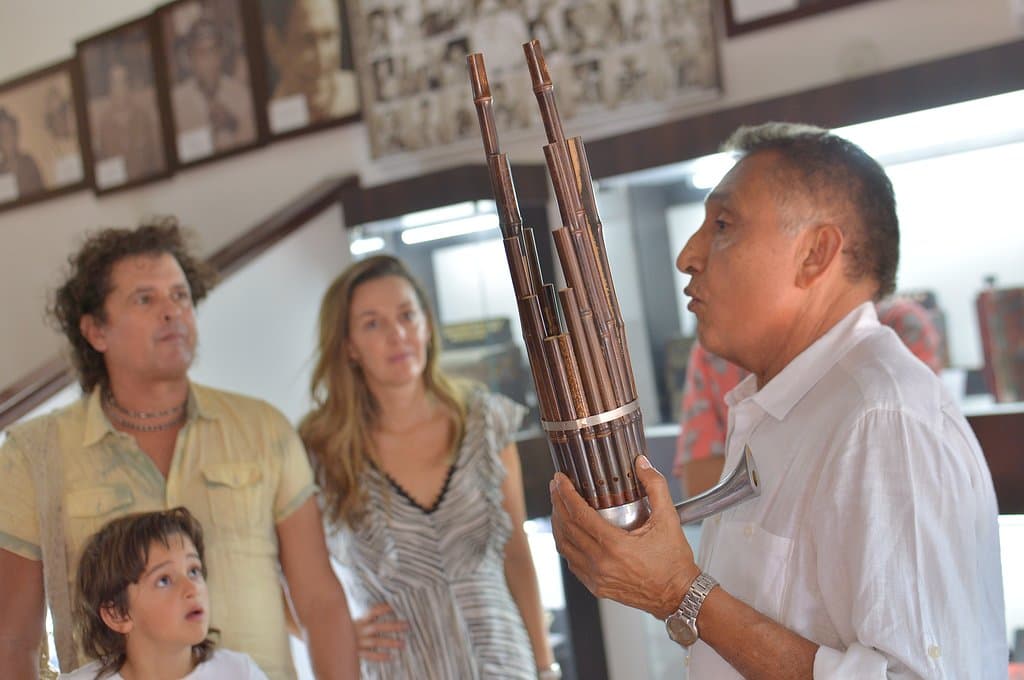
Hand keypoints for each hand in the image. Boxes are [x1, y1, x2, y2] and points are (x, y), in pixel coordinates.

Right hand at [355, 603, 408, 660]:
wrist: (334, 642)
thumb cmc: (350, 631)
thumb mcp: (358, 622)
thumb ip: (369, 618)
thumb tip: (387, 608)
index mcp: (361, 621)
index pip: (373, 612)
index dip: (384, 608)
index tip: (396, 606)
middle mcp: (360, 630)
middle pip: (377, 627)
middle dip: (393, 626)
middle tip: (407, 626)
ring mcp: (359, 642)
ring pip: (375, 642)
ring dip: (390, 642)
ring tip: (403, 644)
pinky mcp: (357, 653)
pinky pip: (369, 655)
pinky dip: (380, 656)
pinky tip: (391, 657)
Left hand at [550, 455, 699, 618]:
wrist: (679, 595)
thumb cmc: (674, 562)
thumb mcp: (668, 519)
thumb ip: (655, 487)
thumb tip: (641, 464)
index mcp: (614, 546)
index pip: (578, 514)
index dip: (565, 494)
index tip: (559, 480)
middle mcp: (601, 564)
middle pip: (566, 528)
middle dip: (557, 503)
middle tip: (556, 487)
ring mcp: (596, 578)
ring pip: (564, 547)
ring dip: (558, 524)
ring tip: (559, 506)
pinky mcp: (596, 587)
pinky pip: (572, 562)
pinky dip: (566, 544)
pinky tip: (569, 533)